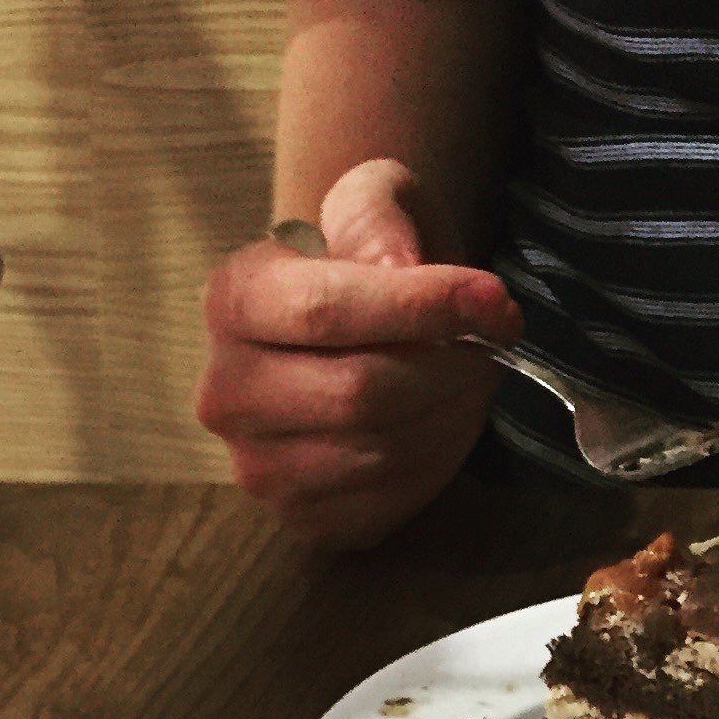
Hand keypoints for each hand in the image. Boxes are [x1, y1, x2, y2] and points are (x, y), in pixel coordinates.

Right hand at [197, 159, 519, 548]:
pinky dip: (440, 461)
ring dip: (452, 413)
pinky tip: (450, 420)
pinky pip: (387, 501)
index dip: (420, 307)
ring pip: (380, 450)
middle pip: (356, 393)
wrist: (341, 325)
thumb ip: (378, 216)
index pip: (325, 313)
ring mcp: (256, 467)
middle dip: (448, 367)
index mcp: (232, 302)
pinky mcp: (299, 517)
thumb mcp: (369, 201)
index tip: (491, 299)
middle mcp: (226, 393)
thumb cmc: (360, 257)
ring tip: (475, 376)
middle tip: (493, 343)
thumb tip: (397, 267)